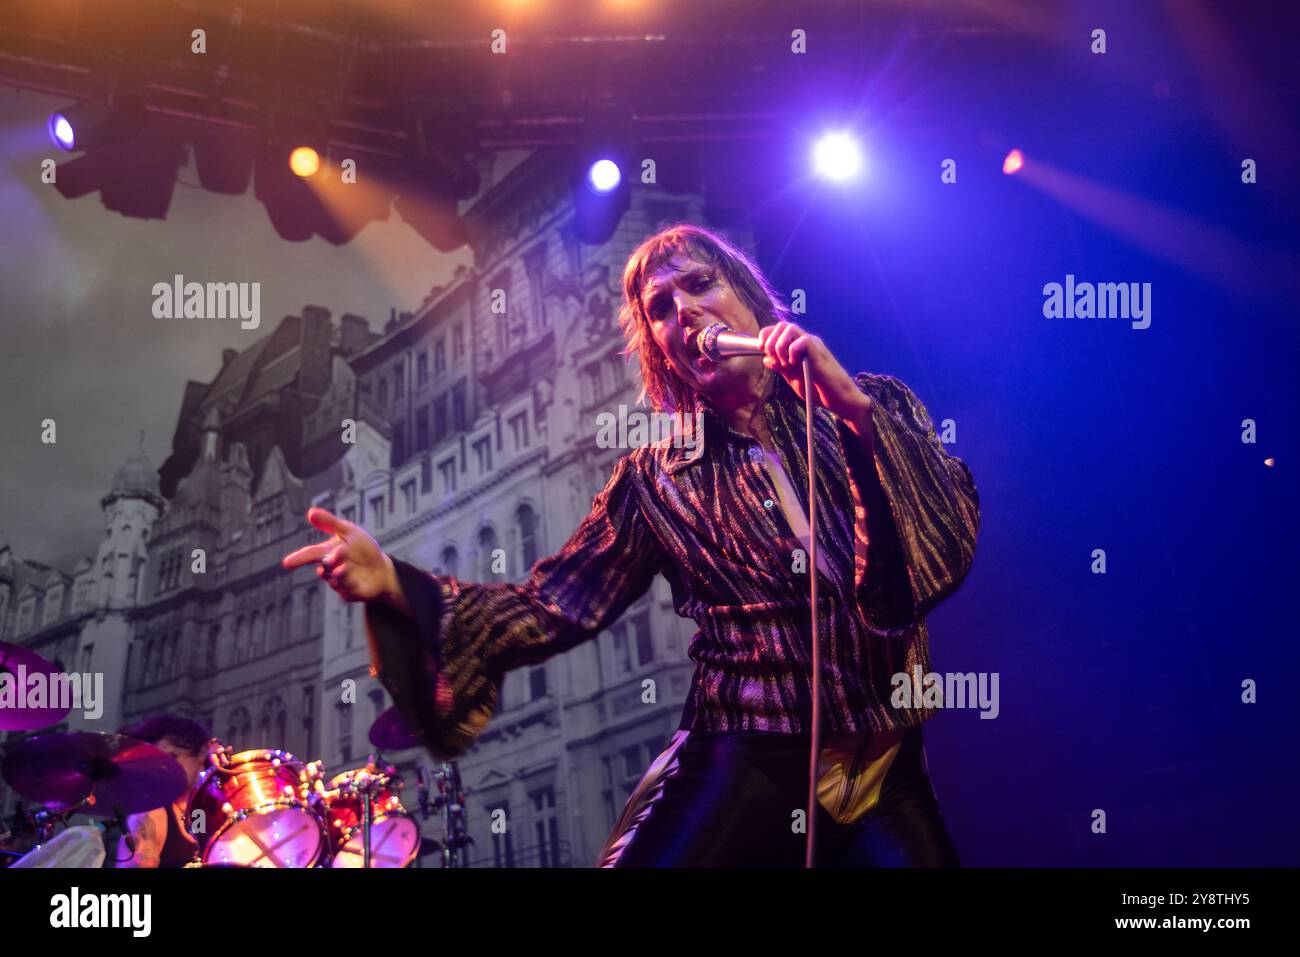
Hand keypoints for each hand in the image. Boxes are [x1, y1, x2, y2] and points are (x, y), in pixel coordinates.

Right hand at [281, 507, 407, 611]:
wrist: (382, 569)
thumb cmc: (362, 549)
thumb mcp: (349, 532)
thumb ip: (330, 523)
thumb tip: (310, 512)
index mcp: (327, 553)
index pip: (310, 554)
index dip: (298, 558)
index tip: (286, 563)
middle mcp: (331, 569)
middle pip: (325, 566)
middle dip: (331, 560)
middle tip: (340, 552)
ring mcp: (341, 583)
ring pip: (335, 580)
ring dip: (340, 573)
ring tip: (344, 566)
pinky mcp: (352, 593)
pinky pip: (348, 591)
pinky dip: (349, 585)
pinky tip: (354, 581)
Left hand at [757, 321, 872, 432]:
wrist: (841, 401)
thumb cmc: (820, 391)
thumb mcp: (794, 380)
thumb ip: (782, 369)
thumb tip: (766, 359)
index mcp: (800, 347)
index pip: (779, 329)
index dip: (766, 335)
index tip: (761, 349)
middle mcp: (807, 342)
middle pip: (782, 325)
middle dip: (770, 341)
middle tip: (774, 359)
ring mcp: (814, 347)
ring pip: (790, 328)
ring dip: (780, 345)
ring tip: (784, 362)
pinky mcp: (819, 355)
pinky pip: (803, 341)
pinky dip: (792, 351)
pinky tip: (794, 364)